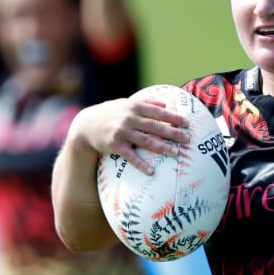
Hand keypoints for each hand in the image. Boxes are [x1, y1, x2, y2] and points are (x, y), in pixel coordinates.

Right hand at [66, 97, 190, 174]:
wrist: (86, 125)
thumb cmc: (110, 113)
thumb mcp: (125, 103)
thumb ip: (146, 103)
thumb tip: (165, 104)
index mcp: (134, 107)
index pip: (158, 112)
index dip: (173, 117)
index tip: (187, 123)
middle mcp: (129, 118)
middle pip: (155, 127)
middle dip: (173, 133)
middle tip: (188, 139)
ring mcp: (122, 132)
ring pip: (146, 141)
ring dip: (162, 148)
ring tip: (176, 153)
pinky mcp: (115, 145)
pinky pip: (130, 156)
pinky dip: (141, 164)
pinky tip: (151, 171)